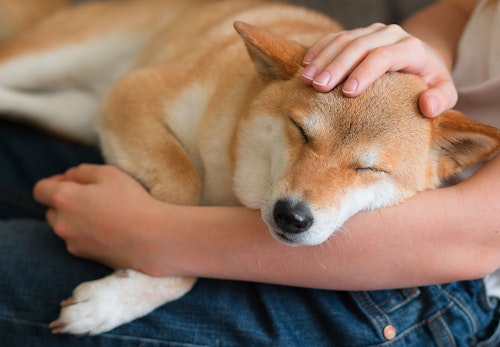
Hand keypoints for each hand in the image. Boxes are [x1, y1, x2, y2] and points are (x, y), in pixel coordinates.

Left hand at [33, 164, 165, 270]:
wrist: (152, 238)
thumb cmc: (132, 201)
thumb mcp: (109, 173)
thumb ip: (82, 172)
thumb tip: (69, 177)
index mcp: (63, 199)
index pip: (40, 189)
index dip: (54, 182)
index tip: (72, 181)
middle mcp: (61, 223)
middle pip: (51, 209)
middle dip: (65, 201)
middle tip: (93, 196)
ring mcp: (72, 242)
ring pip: (65, 226)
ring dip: (76, 218)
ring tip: (104, 213)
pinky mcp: (85, 256)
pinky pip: (78, 240)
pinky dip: (87, 233)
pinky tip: (110, 228)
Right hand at [301, 23, 456, 116]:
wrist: (423, 60)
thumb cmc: (429, 82)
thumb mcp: (444, 91)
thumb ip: (442, 100)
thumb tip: (427, 106)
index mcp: (411, 47)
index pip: (383, 56)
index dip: (365, 72)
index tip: (348, 92)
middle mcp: (391, 34)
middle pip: (360, 46)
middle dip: (337, 67)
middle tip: (319, 87)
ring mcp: (372, 32)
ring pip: (344, 40)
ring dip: (323, 59)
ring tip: (307, 79)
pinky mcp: (358, 34)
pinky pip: (335, 38)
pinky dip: (319, 50)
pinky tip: (306, 64)